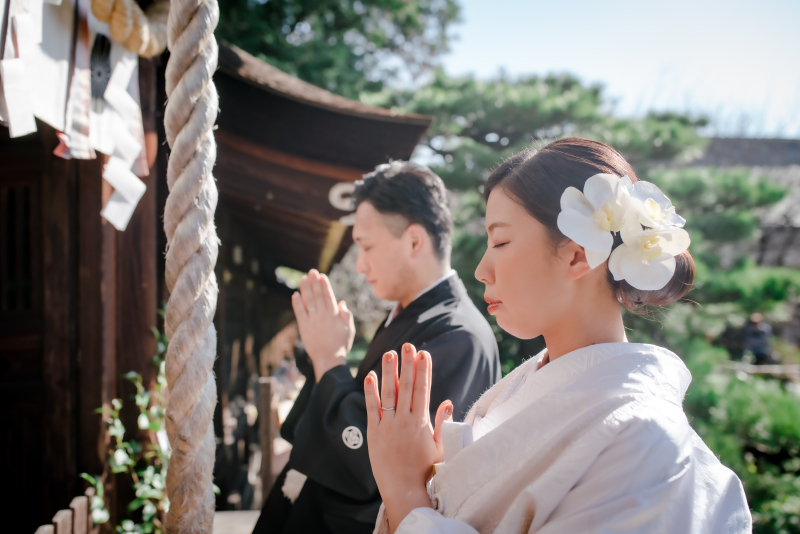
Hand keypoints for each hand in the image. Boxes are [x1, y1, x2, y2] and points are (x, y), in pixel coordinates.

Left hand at [292, 269, 354, 380]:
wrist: (328, 359)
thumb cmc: (341, 345)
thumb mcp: (349, 330)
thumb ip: (346, 315)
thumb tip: (342, 302)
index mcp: (334, 315)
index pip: (329, 296)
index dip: (325, 285)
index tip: (322, 276)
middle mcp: (323, 315)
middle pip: (317, 295)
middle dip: (314, 282)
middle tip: (311, 271)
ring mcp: (313, 321)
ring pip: (308, 301)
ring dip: (305, 289)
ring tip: (303, 278)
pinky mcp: (304, 327)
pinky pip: (299, 313)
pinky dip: (297, 303)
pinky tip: (295, 294)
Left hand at [364, 343, 452, 531]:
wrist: (404, 490)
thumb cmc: (425, 470)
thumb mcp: (440, 447)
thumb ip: (442, 423)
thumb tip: (446, 402)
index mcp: (422, 423)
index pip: (423, 390)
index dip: (423, 371)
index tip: (424, 354)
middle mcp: (405, 421)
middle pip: (407, 387)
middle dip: (408, 365)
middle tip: (408, 345)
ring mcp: (388, 426)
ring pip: (389, 394)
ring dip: (390, 373)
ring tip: (389, 353)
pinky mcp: (374, 434)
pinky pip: (372, 409)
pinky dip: (371, 392)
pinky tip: (370, 376)